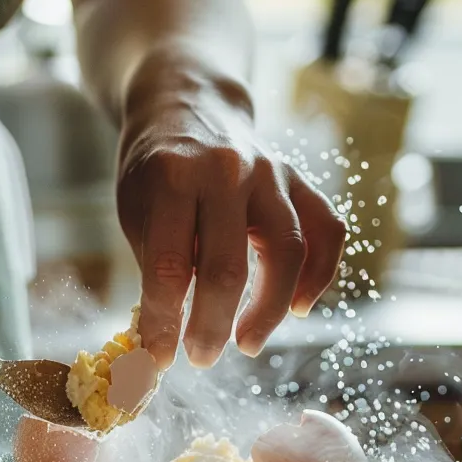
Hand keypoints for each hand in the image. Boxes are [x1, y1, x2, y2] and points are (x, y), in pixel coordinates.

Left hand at [116, 69, 345, 369]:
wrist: (187, 103)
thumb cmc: (155, 168)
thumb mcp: (135, 210)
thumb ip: (155, 268)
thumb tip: (162, 343)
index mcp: (172, 178)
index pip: (170, 267)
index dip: (164, 322)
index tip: (156, 359)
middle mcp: (227, 171)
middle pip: (228, 267)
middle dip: (213, 325)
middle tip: (201, 357)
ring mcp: (271, 172)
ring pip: (288, 251)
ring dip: (270, 309)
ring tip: (246, 342)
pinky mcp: (299, 179)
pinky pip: (326, 230)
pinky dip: (318, 274)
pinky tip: (297, 307)